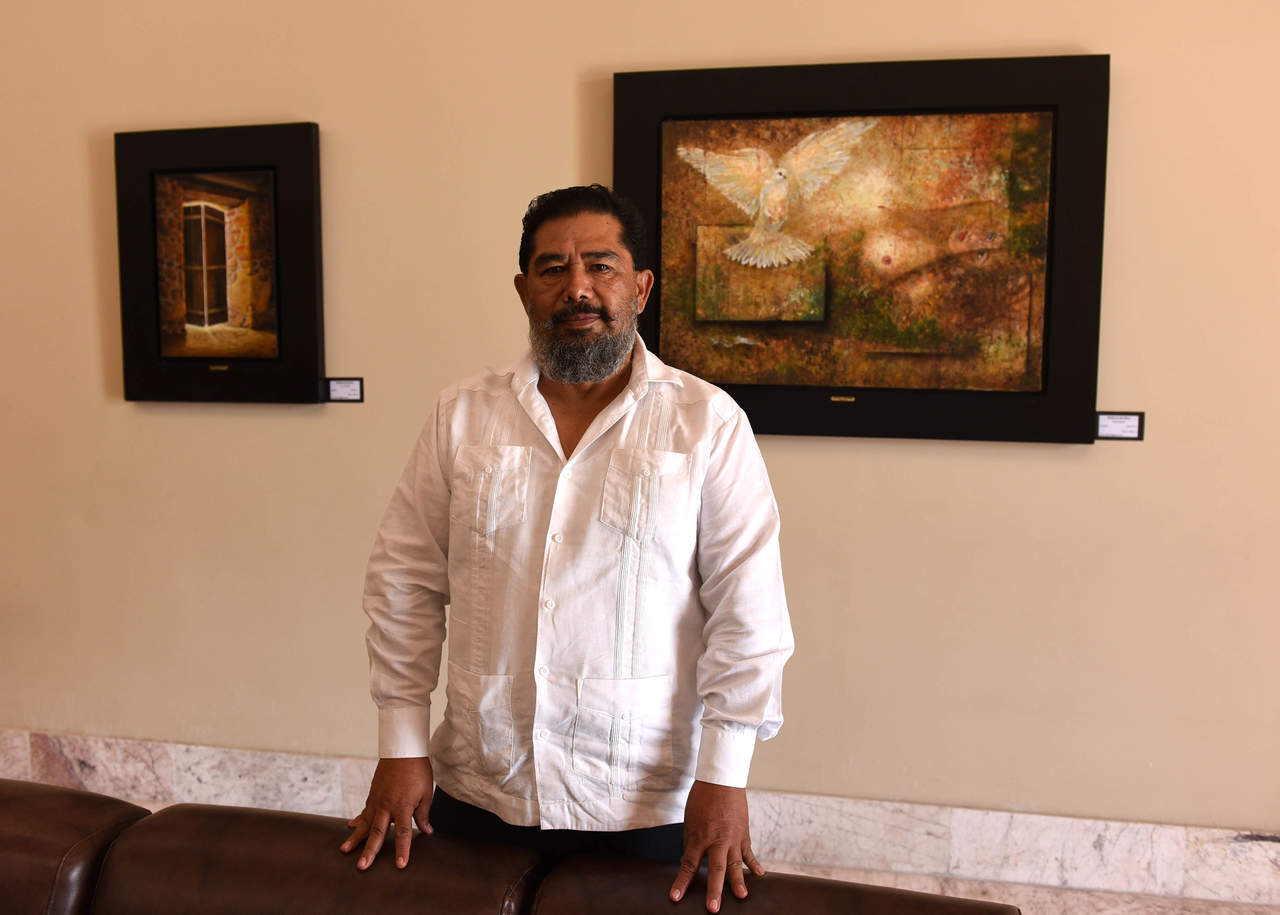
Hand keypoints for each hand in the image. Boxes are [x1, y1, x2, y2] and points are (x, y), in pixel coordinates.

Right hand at [340, 756, 433, 870]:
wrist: (403, 750)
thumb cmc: (418, 771)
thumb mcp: (426, 793)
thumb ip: (423, 814)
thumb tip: (427, 831)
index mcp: (403, 806)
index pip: (403, 834)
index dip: (403, 850)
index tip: (400, 865)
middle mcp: (387, 806)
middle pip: (377, 833)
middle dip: (370, 851)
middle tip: (362, 866)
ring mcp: (377, 800)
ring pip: (364, 823)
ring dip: (354, 838)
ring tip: (345, 850)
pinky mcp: (372, 795)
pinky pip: (364, 811)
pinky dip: (357, 820)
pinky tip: (350, 827)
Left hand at [669, 780, 764, 911]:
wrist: (720, 780)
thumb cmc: (702, 799)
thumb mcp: (690, 822)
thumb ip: (692, 843)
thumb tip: (690, 861)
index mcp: (699, 837)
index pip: (688, 865)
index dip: (682, 883)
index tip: (675, 898)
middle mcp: (716, 840)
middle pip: (715, 869)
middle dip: (714, 890)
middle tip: (714, 908)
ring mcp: (732, 838)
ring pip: (735, 863)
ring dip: (738, 881)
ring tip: (741, 896)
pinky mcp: (743, 834)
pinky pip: (748, 852)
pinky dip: (753, 864)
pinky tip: (759, 876)